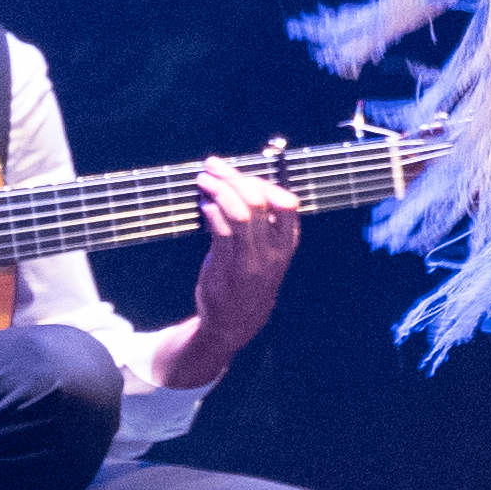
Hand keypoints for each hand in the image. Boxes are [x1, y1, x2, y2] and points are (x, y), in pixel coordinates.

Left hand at [189, 156, 305, 356]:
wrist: (234, 324)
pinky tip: (203, 203)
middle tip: (212, 165)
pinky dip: (211, 211)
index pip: (286, 204)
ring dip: (218, 189)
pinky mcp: (226, 268)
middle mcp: (272, 252)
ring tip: (203, 179)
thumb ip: (263, 225)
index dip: (263, 183)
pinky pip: (221, 231)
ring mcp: (250, 261)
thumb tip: (242, 184)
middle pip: (258, 202)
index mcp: (287, 245)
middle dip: (233, 177)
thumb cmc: (249, 281)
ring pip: (239, 213)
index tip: (241, 173)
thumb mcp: (268, 254)